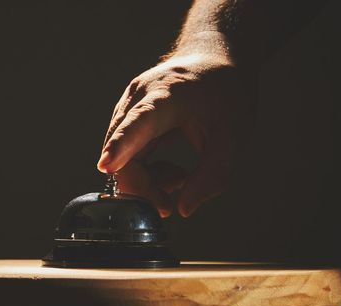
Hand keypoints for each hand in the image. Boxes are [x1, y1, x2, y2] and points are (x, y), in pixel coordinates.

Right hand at [97, 53, 252, 216]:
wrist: (213, 60)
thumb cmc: (224, 94)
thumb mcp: (233, 136)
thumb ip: (212, 175)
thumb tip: (183, 209)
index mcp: (168, 94)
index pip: (139, 121)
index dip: (122, 145)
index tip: (107, 166)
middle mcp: (139, 97)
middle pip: (123, 151)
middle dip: (143, 186)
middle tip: (170, 204)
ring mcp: (128, 107)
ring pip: (120, 158)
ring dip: (146, 180)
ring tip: (180, 178)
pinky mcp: (126, 118)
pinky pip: (124, 155)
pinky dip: (144, 171)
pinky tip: (169, 170)